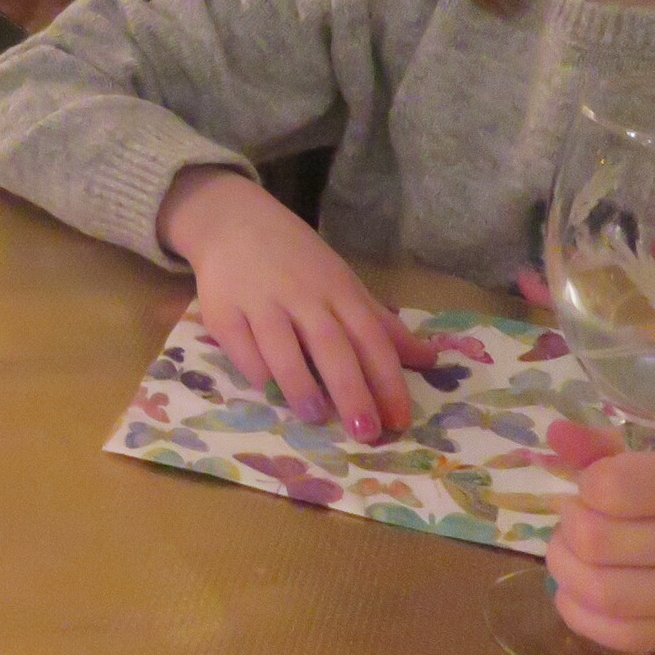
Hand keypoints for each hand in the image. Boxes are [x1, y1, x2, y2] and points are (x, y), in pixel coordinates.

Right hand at [156, 165, 436, 441]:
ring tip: (316, 418)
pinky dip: (257, 371)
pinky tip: (270, 393)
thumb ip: (381, 325)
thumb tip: (430, 359)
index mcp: (338, 290)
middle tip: (366, 432)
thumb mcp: (344, 285)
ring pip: (283, 346)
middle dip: (351, 389)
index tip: (400, 420)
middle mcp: (302, 295)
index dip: (388, 380)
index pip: (370, 338)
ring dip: (301, 384)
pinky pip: (241, 347)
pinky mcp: (223, 311)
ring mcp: (260, 301)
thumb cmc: (297, 262)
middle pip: (331, 345)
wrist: (234, 222)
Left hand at [542, 421, 654, 652]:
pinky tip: (576, 591)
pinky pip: (620, 634)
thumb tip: (554, 434)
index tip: (595, 484)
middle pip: (598, 542)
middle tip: (577, 517)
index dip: (587, 484)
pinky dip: (580, 613)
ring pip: (602, 593)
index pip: (614, 488)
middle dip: (569, 526)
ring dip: (566, 569)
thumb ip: (613, 447)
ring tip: (572, 551)